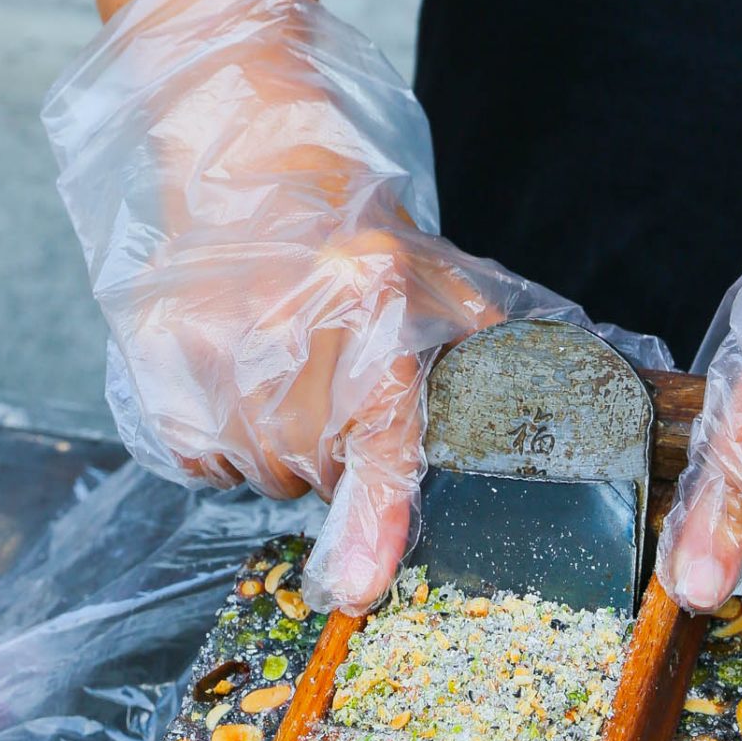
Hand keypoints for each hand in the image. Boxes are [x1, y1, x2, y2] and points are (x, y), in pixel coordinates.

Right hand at [46, 0, 583, 612]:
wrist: (244, 157)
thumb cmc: (358, 228)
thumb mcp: (442, 279)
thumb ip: (493, 358)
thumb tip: (584, 414)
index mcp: (370, 296)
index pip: (376, 427)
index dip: (373, 513)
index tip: (360, 583)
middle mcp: (283, 322)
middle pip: (318, 468)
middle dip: (340, 455)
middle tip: (341, 392)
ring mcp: (209, 345)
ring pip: (258, 472)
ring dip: (283, 451)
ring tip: (291, 375)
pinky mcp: (156, 361)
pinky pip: (200, 459)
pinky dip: (225, 442)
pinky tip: (243, 383)